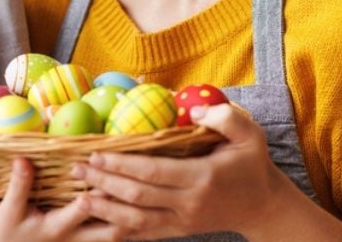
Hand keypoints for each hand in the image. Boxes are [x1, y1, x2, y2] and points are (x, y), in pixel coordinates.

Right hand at [0, 157, 126, 241]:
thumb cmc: (5, 233)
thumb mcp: (8, 211)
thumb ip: (20, 186)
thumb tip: (23, 159)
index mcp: (57, 227)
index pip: (84, 210)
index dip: (97, 191)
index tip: (105, 168)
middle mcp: (74, 239)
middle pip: (111, 228)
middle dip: (124, 206)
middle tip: (135, 182)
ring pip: (114, 235)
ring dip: (127, 216)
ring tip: (137, 193)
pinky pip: (108, 237)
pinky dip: (121, 224)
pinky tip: (128, 207)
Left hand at [70, 104, 302, 238]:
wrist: (264, 206)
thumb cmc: (252, 165)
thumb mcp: (250, 135)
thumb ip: (223, 117)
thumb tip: (194, 110)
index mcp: (202, 177)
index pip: (153, 172)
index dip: (122, 165)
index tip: (96, 154)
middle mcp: (189, 203)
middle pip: (137, 196)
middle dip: (104, 183)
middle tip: (77, 170)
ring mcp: (183, 222)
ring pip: (136, 220)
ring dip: (105, 209)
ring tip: (80, 195)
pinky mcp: (179, 231)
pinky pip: (144, 234)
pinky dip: (119, 229)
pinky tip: (98, 221)